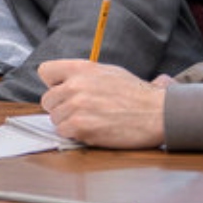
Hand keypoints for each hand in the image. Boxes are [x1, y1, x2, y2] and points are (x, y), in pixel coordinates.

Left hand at [38, 59, 169, 148]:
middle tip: (82, 112)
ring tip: (92, 121)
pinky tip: (94, 130)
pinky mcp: (80, 126)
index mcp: (82, 68)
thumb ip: (84, 76)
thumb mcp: (109, 72)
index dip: (53, 84)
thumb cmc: (137, 95)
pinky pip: (63, 132)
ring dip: (69, 123)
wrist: (157, 113)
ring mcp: (76, 106)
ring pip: (55, 118)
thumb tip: (65, 83)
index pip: (45, 71)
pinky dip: (75, 135)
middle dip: (61, 107)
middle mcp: (75, 85)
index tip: (63, 91)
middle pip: (47, 100)